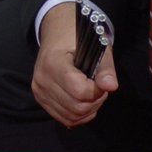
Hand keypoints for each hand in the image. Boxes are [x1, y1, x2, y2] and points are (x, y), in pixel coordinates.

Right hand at [32, 4, 117, 128]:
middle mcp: (42, 79)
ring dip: (88, 110)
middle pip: (77, 107)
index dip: (98, 91)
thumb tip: (111, 87)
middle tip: (99, 88)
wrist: (56, 33)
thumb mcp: (96, 48)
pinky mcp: (40, 98)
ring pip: (71, 117)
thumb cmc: (77, 39)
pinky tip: (83, 102)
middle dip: (95, 102)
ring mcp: (39, 91)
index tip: (101, 80)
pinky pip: (63, 118)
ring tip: (91, 94)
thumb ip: (105, 69)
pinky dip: (78, 115)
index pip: (80, 92)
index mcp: (53, 63)